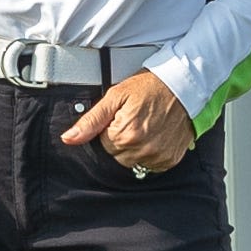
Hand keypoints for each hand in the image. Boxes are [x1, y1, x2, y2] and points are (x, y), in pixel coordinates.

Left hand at [58, 69, 194, 176]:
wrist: (183, 85)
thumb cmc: (148, 87)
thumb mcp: (115, 96)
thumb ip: (90, 121)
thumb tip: (68, 138)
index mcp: (124, 135)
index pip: (103, 144)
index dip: (110, 129)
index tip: (123, 116)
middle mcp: (141, 150)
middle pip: (117, 156)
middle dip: (122, 140)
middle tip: (135, 119)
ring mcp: (157, 157)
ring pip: (133, 162)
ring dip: (136, 148)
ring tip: (147, 126)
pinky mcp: (169, 160)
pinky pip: (152, 165)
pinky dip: (151, 153)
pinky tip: (156, 135)